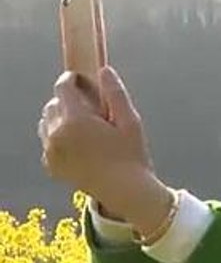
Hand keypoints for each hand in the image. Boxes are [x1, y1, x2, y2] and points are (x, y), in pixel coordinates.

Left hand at [39, 67, 170, 230]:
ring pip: (47, 122)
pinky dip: (58, 138)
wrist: (125, 191)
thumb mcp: (131, 122)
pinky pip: (48, 142)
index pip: (63, 88)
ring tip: (83, 127)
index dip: (71, 79)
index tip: (80, 78)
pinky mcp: (51, 165)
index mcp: (75, 121)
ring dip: (60, 119)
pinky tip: (79, 145)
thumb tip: (105, 71)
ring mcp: (51, 151)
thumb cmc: (132, 156)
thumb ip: (116, 94)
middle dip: (68, 101)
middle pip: (53, 104)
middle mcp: (57, 134)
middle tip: (89, 108)